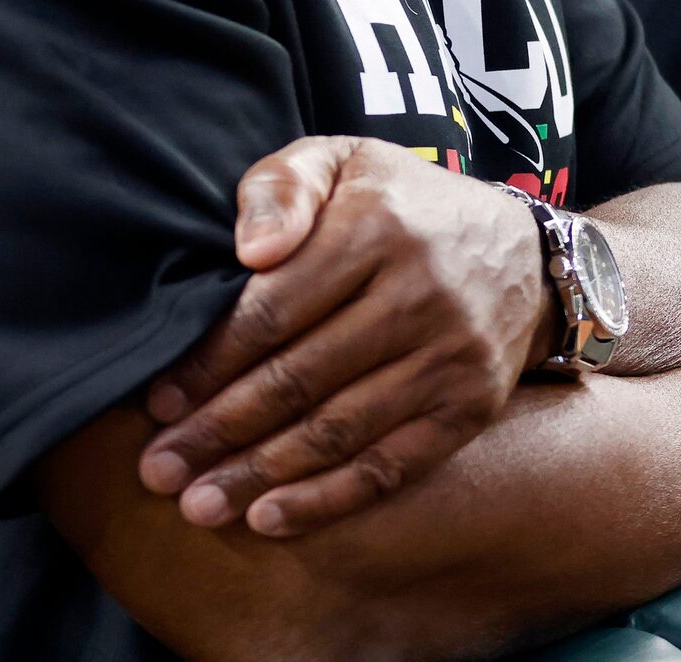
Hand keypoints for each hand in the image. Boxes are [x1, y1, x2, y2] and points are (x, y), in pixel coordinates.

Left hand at [136, 136, 551, 539]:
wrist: (524, 254)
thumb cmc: (402, 206)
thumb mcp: (343, 160)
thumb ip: (282, 185)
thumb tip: (249, 251)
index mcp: (375, 227)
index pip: (272, 310)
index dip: (208, 362)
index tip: (156, 401)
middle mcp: (419, 294)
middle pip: (298, 377)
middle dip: (218, 431)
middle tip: (157, 469)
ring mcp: (450, 356)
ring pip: (338, 429)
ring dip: (260, 475)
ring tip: (198, 505)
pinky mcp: (470, 407)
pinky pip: (391, 466)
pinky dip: (328, 500)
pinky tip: (268, 520)